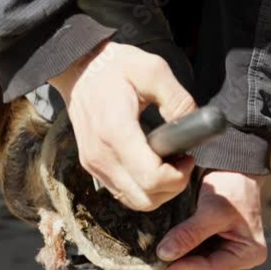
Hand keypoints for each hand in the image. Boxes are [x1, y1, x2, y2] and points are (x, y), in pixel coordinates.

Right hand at [49, 41, 196, 211]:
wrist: (79, 70)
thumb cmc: (116, 67)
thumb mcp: (153, 68)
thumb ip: (176, 98)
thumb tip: (191, 126)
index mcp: (116, 131)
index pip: (151, 177)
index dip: (178, 175)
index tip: (188, 155)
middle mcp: (101, 156)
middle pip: (146, 199)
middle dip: (173, 187)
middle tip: (182, 161)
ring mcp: (94, 165)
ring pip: (136, 201)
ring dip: (160, 191)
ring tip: (169, 163)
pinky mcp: (93, 168)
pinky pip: (124, 193)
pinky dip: (144, 188)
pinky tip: (152, 165)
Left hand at [153, 170, 266, 269]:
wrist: (233, 166)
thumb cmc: (233, 187)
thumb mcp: (212, 211)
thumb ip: (189, 234)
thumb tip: (164, 254)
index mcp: (249, 253)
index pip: (212, 269)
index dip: (185, 268)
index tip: (162, 266)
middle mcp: (239, 255)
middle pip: (203, 266)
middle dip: (178, 264)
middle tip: (152, 267)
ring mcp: (226, 248)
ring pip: (196, 259)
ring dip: (175, 258)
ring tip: (152, 260)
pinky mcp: (213, 239)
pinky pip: (193, 248)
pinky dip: (178, 247)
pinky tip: (162, 248)